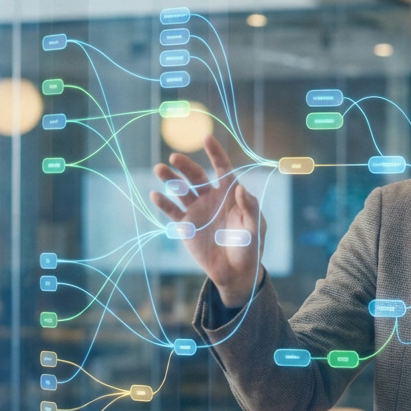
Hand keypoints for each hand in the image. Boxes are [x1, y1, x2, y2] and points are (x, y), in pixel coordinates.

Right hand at [149, 134, 263, 306]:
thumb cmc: (250, 247)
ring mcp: (198, 211)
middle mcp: (212, 198)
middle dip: (185, 165)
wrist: (236, 272)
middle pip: (197, 176)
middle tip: (174, 157)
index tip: (205, 137)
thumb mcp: (254, 227)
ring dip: (170, 179)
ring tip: (159, 168)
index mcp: (230, 194)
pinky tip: (156, 194)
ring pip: (181, 190)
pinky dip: (164, 203)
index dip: (215, 153)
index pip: (222, 168)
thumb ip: (249, 208)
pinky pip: (173, 211)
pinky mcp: (186, 226)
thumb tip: (239, 189)